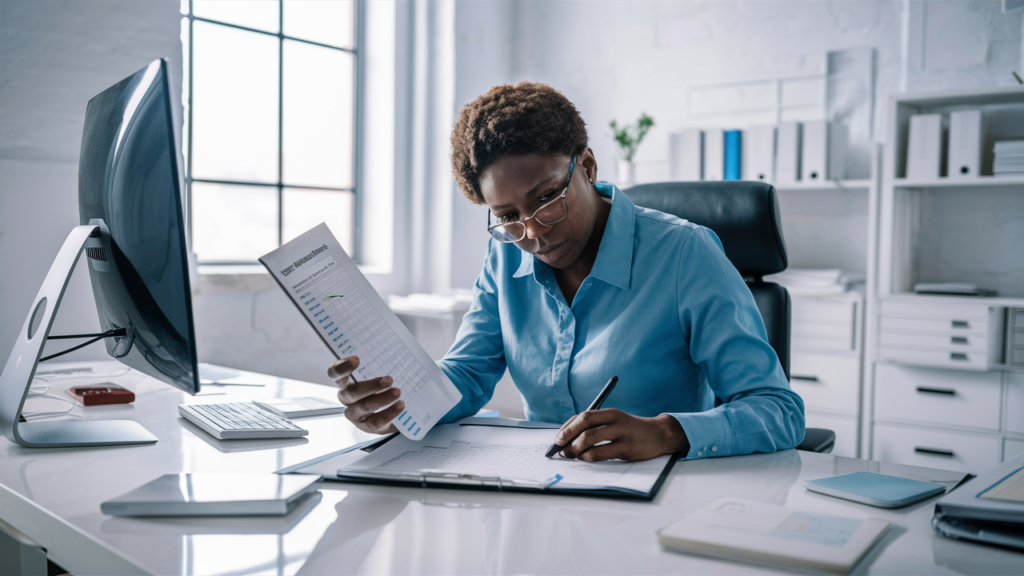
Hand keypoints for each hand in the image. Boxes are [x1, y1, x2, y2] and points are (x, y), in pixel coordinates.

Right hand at [328, 356, 401, 434]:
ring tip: (397, 392)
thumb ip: (378, 369)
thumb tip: (394, 362)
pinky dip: (389, 413)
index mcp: (345, 382)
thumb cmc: (378, 389)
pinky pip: (375, 421)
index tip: (356, 359)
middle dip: (371, 386)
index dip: (342, 367)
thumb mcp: (376, 377)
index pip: (335, 373)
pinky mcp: (363, 425)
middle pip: (351, 392)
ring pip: (363, 407)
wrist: (386, 412)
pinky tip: (400, 406)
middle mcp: (345, 397)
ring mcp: (353, 413)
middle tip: (389, 379)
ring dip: (382, 399)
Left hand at [554, 409, 688, 461]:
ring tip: (570, 455)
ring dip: (575, 448)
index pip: (584, 416)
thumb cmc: (630, 430)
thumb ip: (595, 426)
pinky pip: (601, 453)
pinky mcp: (626, 449)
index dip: (568, 426)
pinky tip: (585, 458)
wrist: (658, 435)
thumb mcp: (614, 422)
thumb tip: (568, 438)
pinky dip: (588, 457)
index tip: (558, 437)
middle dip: (568, 436)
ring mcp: (622, 434)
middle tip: (559, 447)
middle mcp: (615, 420)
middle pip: (585, 425)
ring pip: (590, 439)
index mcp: (610, 412)